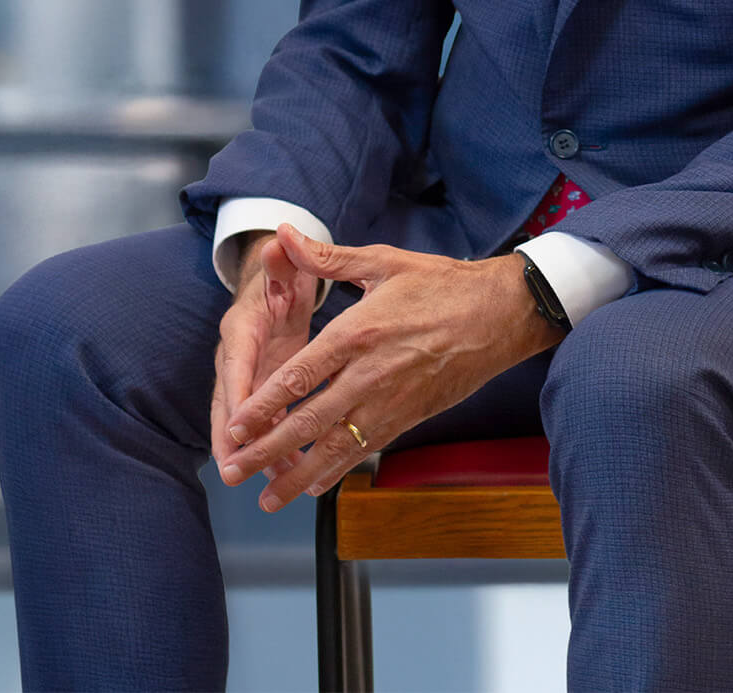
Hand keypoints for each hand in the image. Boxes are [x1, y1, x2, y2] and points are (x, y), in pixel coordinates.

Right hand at [209, 227, 320, 480]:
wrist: (278, 284)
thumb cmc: (283, 276)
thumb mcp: (284, 267)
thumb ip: (282, 260)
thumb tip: (276, 245)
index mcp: (242, 328)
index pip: (236, 361)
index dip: (237, 391)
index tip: (238, 420)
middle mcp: (237, 358)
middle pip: (229, 402)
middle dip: (230, 438)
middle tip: (233, 470)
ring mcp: (248, 378)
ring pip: (246, 421)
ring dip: (254, 450)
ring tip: (264, 482)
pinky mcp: (264, 390)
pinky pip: (266, 423)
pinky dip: (275, 446)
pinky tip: (291, 472)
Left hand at [219, 225, 561, 511]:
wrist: (499, 314)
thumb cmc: (440, 283)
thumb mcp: (383, 262)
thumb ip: (328, 258)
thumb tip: (285, 234)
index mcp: (358, 332)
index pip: (300, 376)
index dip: (263, 405)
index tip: (234, 426)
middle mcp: (370, 373)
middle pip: (309, 420)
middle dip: (267, 448)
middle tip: (233, 470)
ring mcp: (390, 401)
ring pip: (335, 446)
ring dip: (298, 474)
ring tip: (266, 499)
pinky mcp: (408, 417)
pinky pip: (365, 449)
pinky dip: (337, 470)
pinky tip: (314, 487)